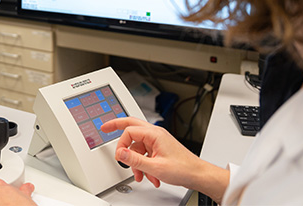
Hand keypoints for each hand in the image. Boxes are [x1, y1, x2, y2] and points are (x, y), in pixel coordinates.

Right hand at [101, 117, 227, 202]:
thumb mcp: (155, 166)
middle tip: (105, 127)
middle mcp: (155, 134)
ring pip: (138, 145)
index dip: (121, 143)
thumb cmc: (183, 168)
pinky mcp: (160, 149)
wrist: (198, 175)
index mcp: (154, 134)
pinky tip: (149, 177)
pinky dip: (144, 165)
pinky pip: (146, 153)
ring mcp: (158, 141)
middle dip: (117, 128)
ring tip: (139, 175)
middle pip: (131, 126)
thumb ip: (135, 159)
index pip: (129, 131)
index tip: (120, 156)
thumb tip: (120, 153)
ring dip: (136, 161)